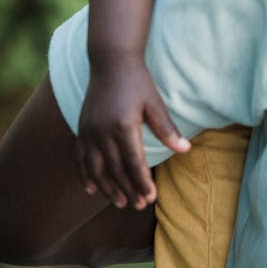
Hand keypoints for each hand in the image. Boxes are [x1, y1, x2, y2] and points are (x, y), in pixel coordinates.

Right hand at [76, 56, 189, 209]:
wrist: (111, 62)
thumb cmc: (138, 81)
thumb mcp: (155, 102)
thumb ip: (167, 128)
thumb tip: (185, 149)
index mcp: (123, 124)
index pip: (133, 162)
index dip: (142, 181)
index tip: (151, 197)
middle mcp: (102, 131)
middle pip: (115, 169)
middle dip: (128, 189)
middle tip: (139, 205)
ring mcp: (89, 131)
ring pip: (96, 168)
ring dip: (107, 188)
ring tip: (120, 202)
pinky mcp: (82, 129)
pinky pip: (81, 158)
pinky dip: (85, 175)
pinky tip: (92, 188)